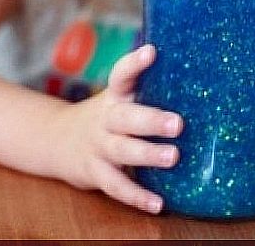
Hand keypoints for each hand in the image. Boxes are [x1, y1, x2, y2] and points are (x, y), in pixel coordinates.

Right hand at [50, 44, 182, 213]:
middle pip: (124, 117)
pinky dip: (136, 196)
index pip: (121, 74)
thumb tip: (197, 79)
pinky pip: (115, 186)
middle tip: (178, 123)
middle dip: (150, 120)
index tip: (151, 51)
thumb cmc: (106, 116)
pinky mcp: (94, 172)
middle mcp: (104, 118)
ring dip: (146, 155)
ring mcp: (97, 146)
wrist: (57, 139)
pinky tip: (158, 203)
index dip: (134, 64)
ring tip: (173, 157)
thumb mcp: (119, 98)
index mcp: (114, 96)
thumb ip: (146, 90)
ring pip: (121, 150)